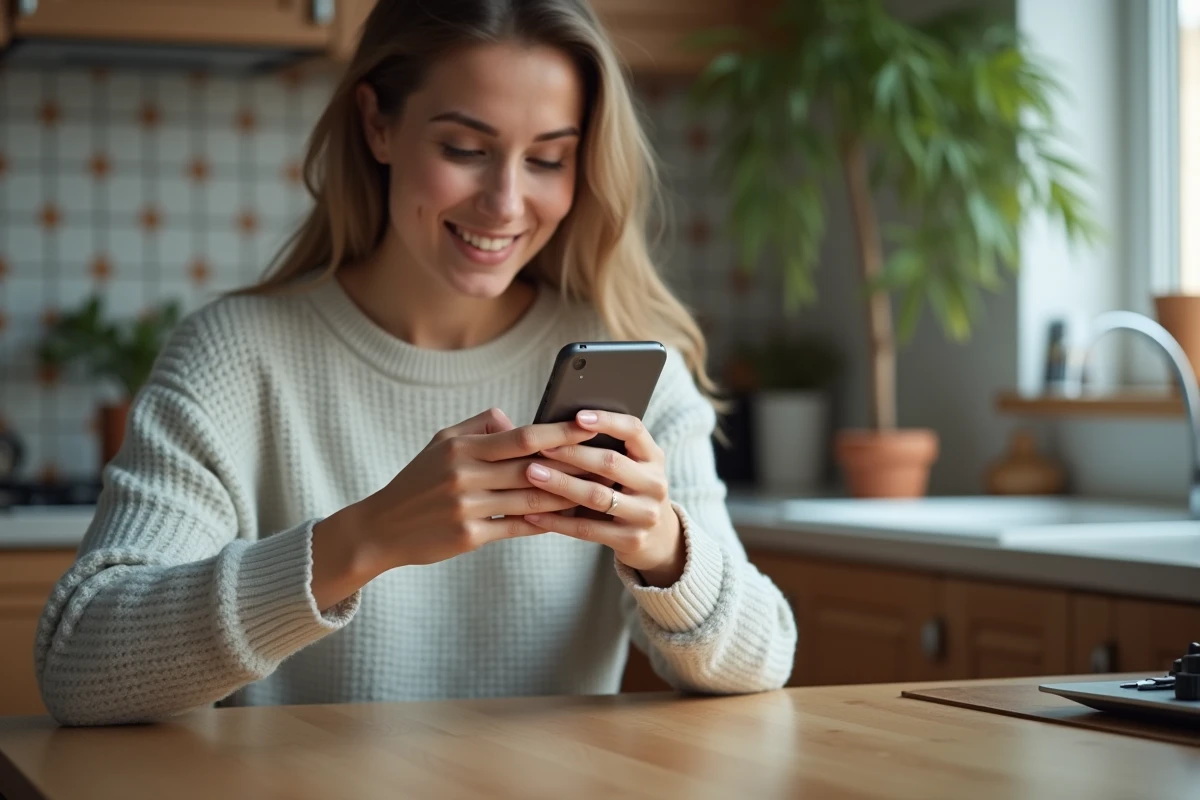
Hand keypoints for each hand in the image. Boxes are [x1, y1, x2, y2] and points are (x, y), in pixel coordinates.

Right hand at [311, 408, 597, 609]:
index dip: (559, 431)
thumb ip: (480, 425)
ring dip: (567, 496)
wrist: (381, 528)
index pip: (522, 435)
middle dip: (573, 463)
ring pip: (531, 500)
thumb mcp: (441, 443)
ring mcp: (468, 507)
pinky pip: (517, 527)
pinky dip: (544, 523)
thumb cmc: (417, 481)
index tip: (589, 425)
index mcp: (462, 447)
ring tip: (597, 490)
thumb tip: (518, 420)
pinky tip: (567, 519)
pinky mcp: (469, 536)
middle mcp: (465, 475)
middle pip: (534, 467)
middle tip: (608, 459)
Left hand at [522, 410, 684, 587]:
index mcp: (653, 457)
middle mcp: (655, 483)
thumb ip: (602, 447)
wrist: (658, 538)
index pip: (633, 430)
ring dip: (561, 484)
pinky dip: (557, 521)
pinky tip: (532, 514)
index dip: (606, 421)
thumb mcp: (629, 466)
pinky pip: (588, 529)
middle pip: (610, 463)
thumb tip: (551, 424)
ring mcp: (646, 514)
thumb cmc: (628, 490)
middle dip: (572, 453)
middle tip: (540, 447)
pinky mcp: (632, 540)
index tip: (577, 417)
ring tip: (532, 474)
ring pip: (597, 496)